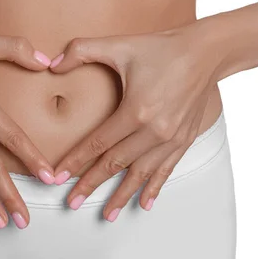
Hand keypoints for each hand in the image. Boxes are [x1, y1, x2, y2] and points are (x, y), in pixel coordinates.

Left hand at [48, 23, 219, 221]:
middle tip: (71, 203)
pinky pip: (165, 170)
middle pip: (115, 164)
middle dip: (91, 184)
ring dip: (121, 195)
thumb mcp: (119, 44)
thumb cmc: (161, 48)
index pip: (98, 143)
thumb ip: (81, 51)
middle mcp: (154, 130)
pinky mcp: (184, 140)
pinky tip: (144, 204)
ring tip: (106, 214)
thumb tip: (52, 65)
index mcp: (136, 110)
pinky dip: (153, 188)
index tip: (59, 177)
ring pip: (140, 174)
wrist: (205, 53)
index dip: (76, 161)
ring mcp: (171, 138)